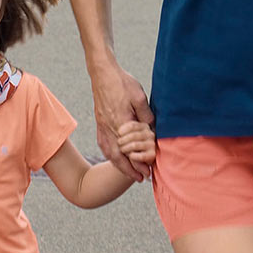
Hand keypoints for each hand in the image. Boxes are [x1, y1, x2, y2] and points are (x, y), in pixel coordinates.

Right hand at [91, 65, 153, 181]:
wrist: (102, 73)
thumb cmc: (122, 83)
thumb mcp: (139, 96)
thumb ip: (146, 116)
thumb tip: (152, 131)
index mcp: (121, 122)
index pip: (131, 150)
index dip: (139, 163)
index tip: (148, 172)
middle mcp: (110, 127)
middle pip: (119, 156)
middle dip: (130, 170)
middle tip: (141, 178)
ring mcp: (102, 126)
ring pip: (109, 152)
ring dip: (119, 165)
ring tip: (128, 172)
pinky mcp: (99, 123)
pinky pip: (103, 144)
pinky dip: (110, 155)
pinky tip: (115, 158)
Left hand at [112, 120, 156, 166]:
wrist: (138, 159)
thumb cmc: (130, 144)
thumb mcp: (129, 135)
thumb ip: (125, 130)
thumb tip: (118, 131)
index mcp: (144, 127)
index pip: (132, 126)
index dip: (123, 130)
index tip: (118, 134)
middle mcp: (150, 134)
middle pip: (133, 135)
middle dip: (123, 140)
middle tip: (119, 144)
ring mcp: (152, 144)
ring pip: (135, 145)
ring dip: (125, 148)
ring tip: (122, 150)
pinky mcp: (152, 155)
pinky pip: (141, 156)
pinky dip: (133, 156)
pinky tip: (130, 156)